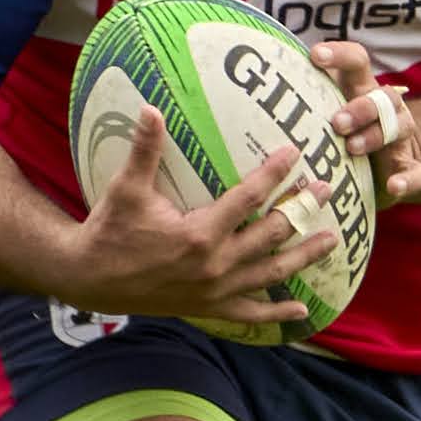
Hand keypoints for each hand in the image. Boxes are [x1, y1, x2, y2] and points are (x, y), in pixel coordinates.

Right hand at [56, 113, 321, 326]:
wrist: (89, 279)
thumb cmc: (109, 229)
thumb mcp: (125, 188)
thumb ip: (144, 149)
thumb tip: (150, 108)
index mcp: (200, 234)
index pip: (248, 198)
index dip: (274, 174)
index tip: (295, 154)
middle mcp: (215, 265)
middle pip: (272, 234)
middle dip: (302, 210)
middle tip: (326, 190)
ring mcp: (215, 291)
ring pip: (271, 272)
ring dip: (303, 256)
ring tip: (331, 240)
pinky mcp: (208, 308)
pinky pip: (250, 312)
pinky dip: (276, 312)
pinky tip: (301, 311)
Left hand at [308, 37, 420, 207]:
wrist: (381, 169)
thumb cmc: (338, 137)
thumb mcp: (321, 117)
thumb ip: (299, 106)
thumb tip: (245, 98)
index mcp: (361, 89)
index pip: (357, 61)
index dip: (339, 55)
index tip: (315, 56)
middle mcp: (384, 109)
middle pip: (381, 95)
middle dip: (360, 106)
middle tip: (335, 122)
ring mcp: (399, 138)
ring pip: (400, 126)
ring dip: (376, 135)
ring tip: (351, 148)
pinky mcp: (408, 168)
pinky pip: (417, 172)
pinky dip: (407, 179)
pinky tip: (394, 186)